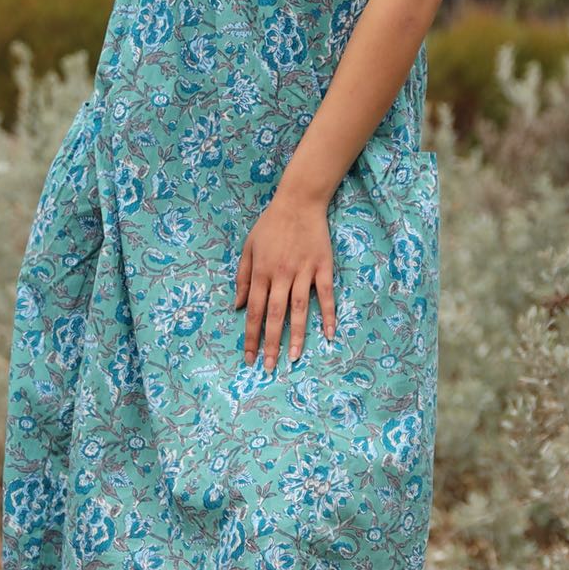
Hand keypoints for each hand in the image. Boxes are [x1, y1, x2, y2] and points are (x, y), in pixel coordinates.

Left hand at [234, 191, 336, 371]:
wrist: (299, 202)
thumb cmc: (270, 225)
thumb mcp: (249, 247)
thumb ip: (243, 277)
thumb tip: (239, 306)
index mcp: (262, 272)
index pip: (255, 311)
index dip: (251, 336)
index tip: (249, 358)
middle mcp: (281, 275)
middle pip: (275, 315)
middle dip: (271, 343)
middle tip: (269, 368)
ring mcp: (304, 271)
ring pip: (299, 309)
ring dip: (296, 335)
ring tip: (293, 358)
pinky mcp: (322, 267)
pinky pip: (326, 295)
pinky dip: (329, 314)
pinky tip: (329, 334)